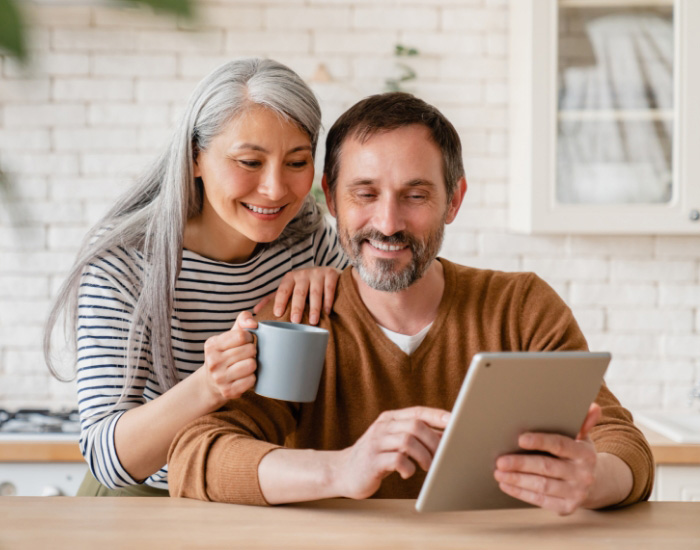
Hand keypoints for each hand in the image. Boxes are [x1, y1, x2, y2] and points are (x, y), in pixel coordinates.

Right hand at [200, 311, 257, 407]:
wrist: (211, 383)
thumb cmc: (225, 354)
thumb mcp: (229, 336)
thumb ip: (242, 321)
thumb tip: (253, 323)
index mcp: (212, 345)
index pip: (242, 335)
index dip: (249, 337)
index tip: (246, 341)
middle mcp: (213, 361)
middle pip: (250, 350)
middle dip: (252, 351)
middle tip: (246, 355)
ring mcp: (219, 378)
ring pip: (252, 365)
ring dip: (253, 364)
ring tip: (246, 365)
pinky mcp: (228, 391)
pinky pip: (251, 380)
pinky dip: (252, 378)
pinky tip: (245, 377)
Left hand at [253, 267, 341, 324]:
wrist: (328, 273)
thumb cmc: (304, 285)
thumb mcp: (288, 289)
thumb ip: (273, 299)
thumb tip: (255, 311)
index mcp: (290, 277)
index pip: (283, 290)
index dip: (279, 301)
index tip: (277, 314)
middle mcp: (303, 274)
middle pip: (299, 292)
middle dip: (297, 307)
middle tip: (295, 321)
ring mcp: (318, 273)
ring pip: (315, 292)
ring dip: (314, 307)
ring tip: (313, 321)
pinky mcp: (332, 274)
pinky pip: (329, 289)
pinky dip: (328, 301)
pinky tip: (327, 312)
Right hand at [333, 407, 449, 499]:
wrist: (343, 471)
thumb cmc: (376, 456)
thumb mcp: (393, 441)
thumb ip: (415, 436)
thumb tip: (445, 437)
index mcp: (390, 418)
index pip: (418, 411)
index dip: (437, 415)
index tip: (455, 421)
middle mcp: (383, 427)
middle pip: (416, 426)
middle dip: (434, 441)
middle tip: (441, 456)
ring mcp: (376, 442)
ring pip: (407, 441)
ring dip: (424, 456)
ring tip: (427, 467)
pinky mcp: (372, 461)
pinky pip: (396, 460)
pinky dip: (408, 467)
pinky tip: (408, 473)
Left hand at [494, 403, 601, 515]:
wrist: (595, 483)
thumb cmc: (578, 455)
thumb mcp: (583, 438)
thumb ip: (583, 422)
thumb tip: (592, 406)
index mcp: (585, 454)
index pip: (560, 445)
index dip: (540, 441)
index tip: (520, 439)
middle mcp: (583, 474)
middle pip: (547, 467)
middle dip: (521, 464)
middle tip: (500, 461)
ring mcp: (576, 493)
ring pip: (542, 485)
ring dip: (517, 480)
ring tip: (498, 473)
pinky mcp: (567, 507)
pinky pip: (540, 499)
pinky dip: (521, 493)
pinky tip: (506, 484)